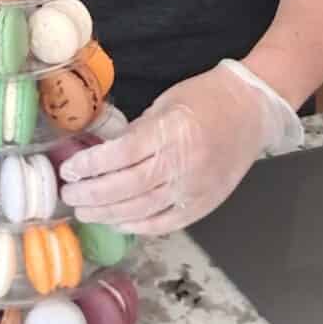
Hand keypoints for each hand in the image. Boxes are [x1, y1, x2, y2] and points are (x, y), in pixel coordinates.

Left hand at [59, 61, 300, 235]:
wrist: (252, 109)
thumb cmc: (207, 97)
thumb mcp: (167, 102)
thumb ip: (138, 130)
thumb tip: (106, 153)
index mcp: (174, 130)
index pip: (124, 154)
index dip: (93, 165)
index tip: (70, 168)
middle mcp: (185, 163)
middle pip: (129, 187)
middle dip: (93, 193)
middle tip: (69, 194)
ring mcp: (197, 188)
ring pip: (144, 210)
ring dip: (108, 213)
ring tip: (85, 210)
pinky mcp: (206, 204)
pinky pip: (167, 223)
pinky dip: (139, 226)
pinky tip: (118, 221)